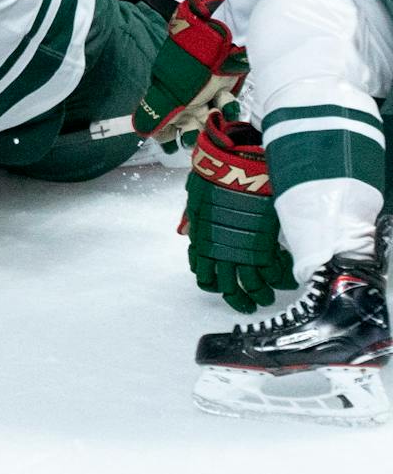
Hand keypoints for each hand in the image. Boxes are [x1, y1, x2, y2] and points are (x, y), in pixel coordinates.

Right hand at [132, 0, 242, 138]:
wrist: (215, 43)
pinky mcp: (223, 88)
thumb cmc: (188, 68)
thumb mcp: (167, 97)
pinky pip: (227, 106)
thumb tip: (141, 132)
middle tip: (197, 139)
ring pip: (209, 118)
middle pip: (187, 125)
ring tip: (215, 121)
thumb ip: (154, 117)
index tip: (170, 149)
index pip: (161, 122)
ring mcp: (203, 93)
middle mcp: (183, 97)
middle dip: (192, 135)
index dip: (164, 136)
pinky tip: (228, 108)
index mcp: (165, 98)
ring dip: (213, 124)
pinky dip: (229, 110)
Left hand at [181, 112, 294, 312]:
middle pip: (231, 289)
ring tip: (269, 298)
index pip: (205, 276)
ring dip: (262, 295)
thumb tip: (188, 232)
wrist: (233, 169)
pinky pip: (274, 270)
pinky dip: (281, 278)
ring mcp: (244, 250)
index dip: (215, 286)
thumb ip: (195, 223)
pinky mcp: (265, 243)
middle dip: (240, 300)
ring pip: (254, 285)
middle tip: (250, 304)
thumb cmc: (212, 181)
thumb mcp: (196, 205)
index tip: (224, 288)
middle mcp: (221, 252)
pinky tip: (286, 279)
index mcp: (202, 244)